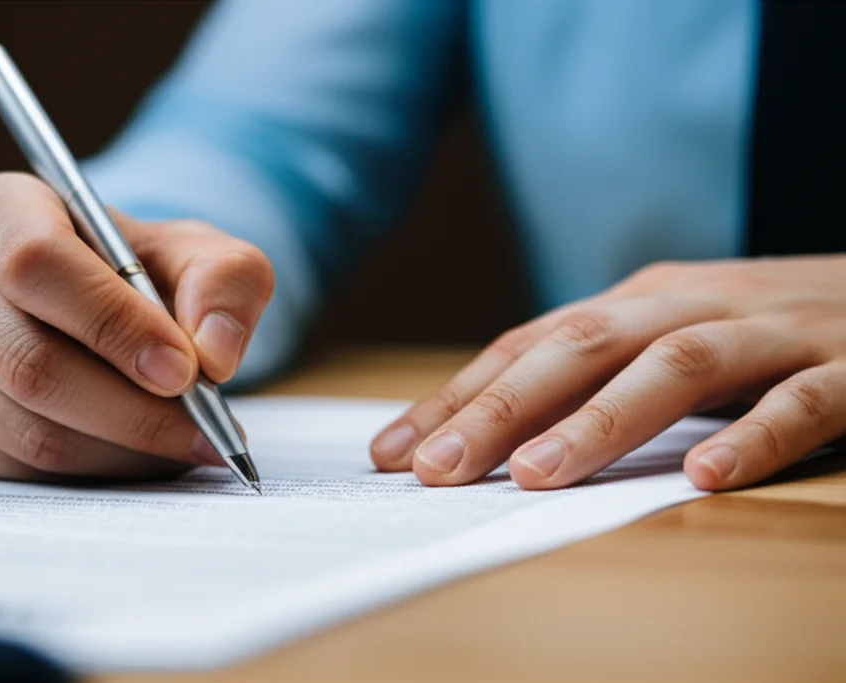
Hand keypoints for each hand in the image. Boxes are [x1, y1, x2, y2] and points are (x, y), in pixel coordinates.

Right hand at [0, 173, 273, 480]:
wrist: (108, 305)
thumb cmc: (146, 270)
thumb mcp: (201, 253)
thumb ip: (225, 283)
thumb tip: (214, 354)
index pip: (36, 264)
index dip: (113, 323)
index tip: (182, 368)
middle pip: (28, 362)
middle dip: (131, 408)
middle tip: (204, 425)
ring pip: (28, 427)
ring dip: (124, 447)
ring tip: (190, 442)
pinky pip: (25, 467)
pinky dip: (102, 469)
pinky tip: (147, 452)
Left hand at [371, 256, 845, 490]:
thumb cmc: (759, 329)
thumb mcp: (664, 338)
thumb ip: (593, 374)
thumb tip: (492, 430)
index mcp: (637, 302)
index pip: (528, 346)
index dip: (458, 397)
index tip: (393, 452)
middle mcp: (689, 305)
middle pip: (581, 347)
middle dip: (503, 409)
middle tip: (439, 471)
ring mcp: (768, 332)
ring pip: (674, 367)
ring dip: (601, 420)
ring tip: (538, 474)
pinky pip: (800, 401)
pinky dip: (753, 435)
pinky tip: (703, 476)